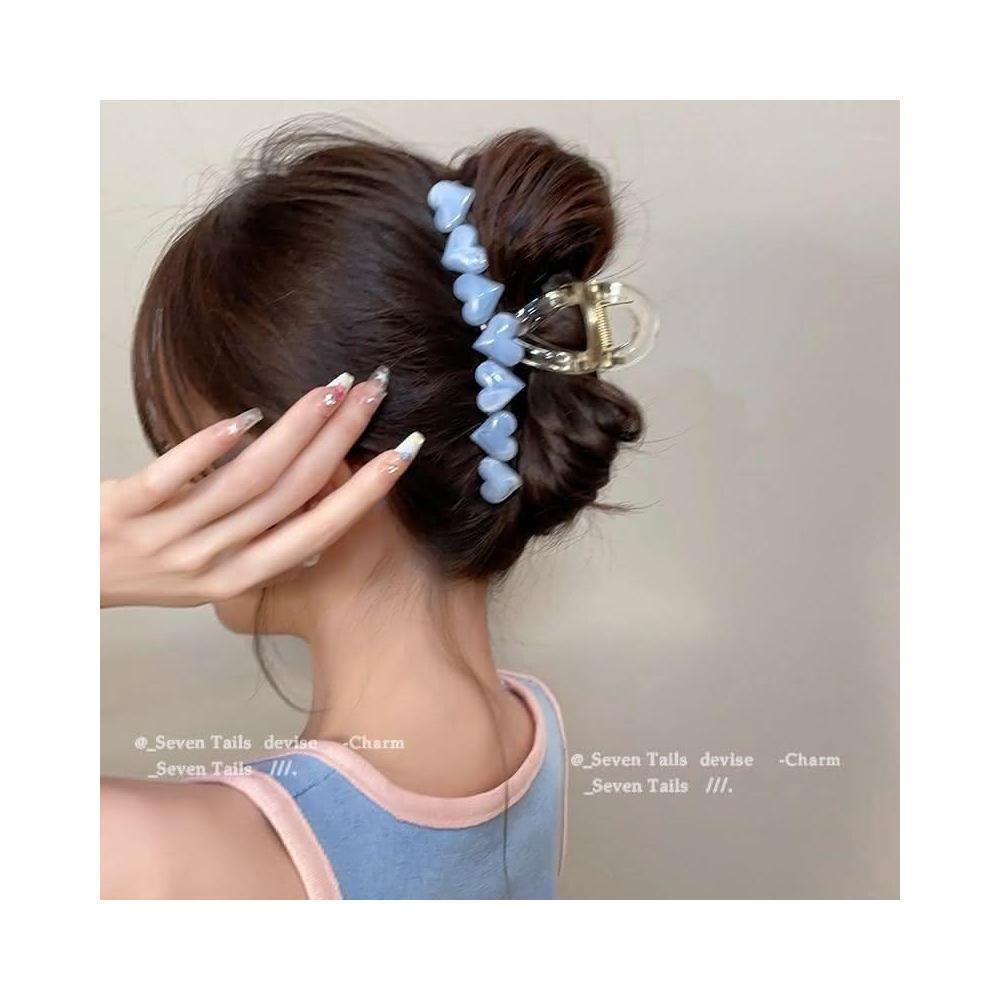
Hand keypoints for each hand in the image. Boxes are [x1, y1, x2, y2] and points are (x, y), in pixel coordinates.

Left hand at [100, 372, 421, 607]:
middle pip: (291, 496)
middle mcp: (210, 563)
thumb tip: (318, 500)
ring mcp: (167, 538)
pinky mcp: (123, 511)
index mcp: (239, 578)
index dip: (365, 493)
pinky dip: (211, 446)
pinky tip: (246, 417)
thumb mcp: (210, 571)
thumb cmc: (144, 568)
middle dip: (340, 441)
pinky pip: (173, 477)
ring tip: (328, 391)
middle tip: (371, 394)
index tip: (404, 453)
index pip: (317, 531)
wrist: (65, 576)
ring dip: (295, 432)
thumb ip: (259, 541)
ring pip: (247, 482)